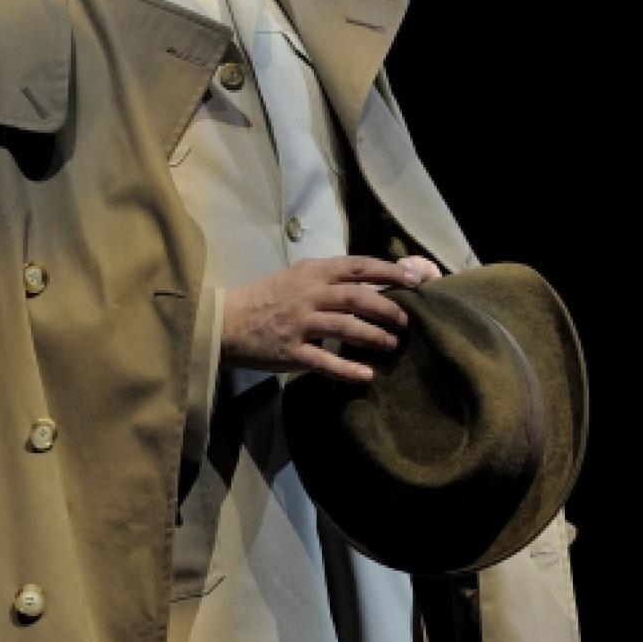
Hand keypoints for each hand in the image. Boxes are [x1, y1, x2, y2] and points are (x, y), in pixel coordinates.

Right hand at [221, 256, 436, 381]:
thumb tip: (373, 283)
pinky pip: (324, 362)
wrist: (227, 322)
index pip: (358, 266)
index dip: (390, 272)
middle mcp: (309, 294)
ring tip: (392, 344)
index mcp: (313, 272)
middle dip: (388, 308)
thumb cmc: (269, 298)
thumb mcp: (298, 277)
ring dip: (374, 336)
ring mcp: (300, 323)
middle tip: (407, 320)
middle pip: (357, 297)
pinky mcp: (291, 352)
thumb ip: (331, 279)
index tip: (415, 280)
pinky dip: (347, 370)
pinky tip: (366, 375)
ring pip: (346, 327)